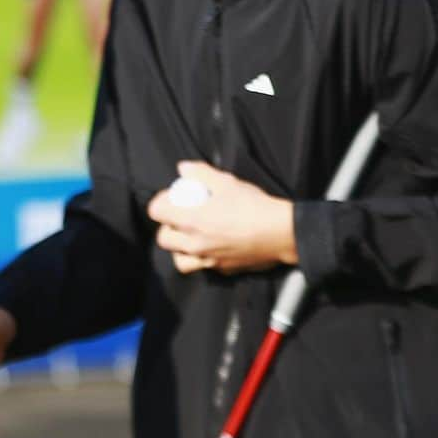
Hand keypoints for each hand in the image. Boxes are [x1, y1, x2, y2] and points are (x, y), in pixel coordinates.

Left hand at [147, 162, 296, 275]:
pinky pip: (204, 267)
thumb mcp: (227, 182)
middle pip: (163, 239)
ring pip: (179, 260)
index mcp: (192, 219)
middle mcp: (195, 242)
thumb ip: (201, 173)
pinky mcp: (222, 269)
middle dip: (167, 227)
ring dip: (180, 250)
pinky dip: (203, 260)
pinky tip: (212, 248)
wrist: (281, 232)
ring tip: (191, 239)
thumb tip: (184, 168)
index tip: (170, 199)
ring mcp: (208, 259)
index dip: (160, 203)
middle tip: (179, 218)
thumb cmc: (254, 206)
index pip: (156, 212)